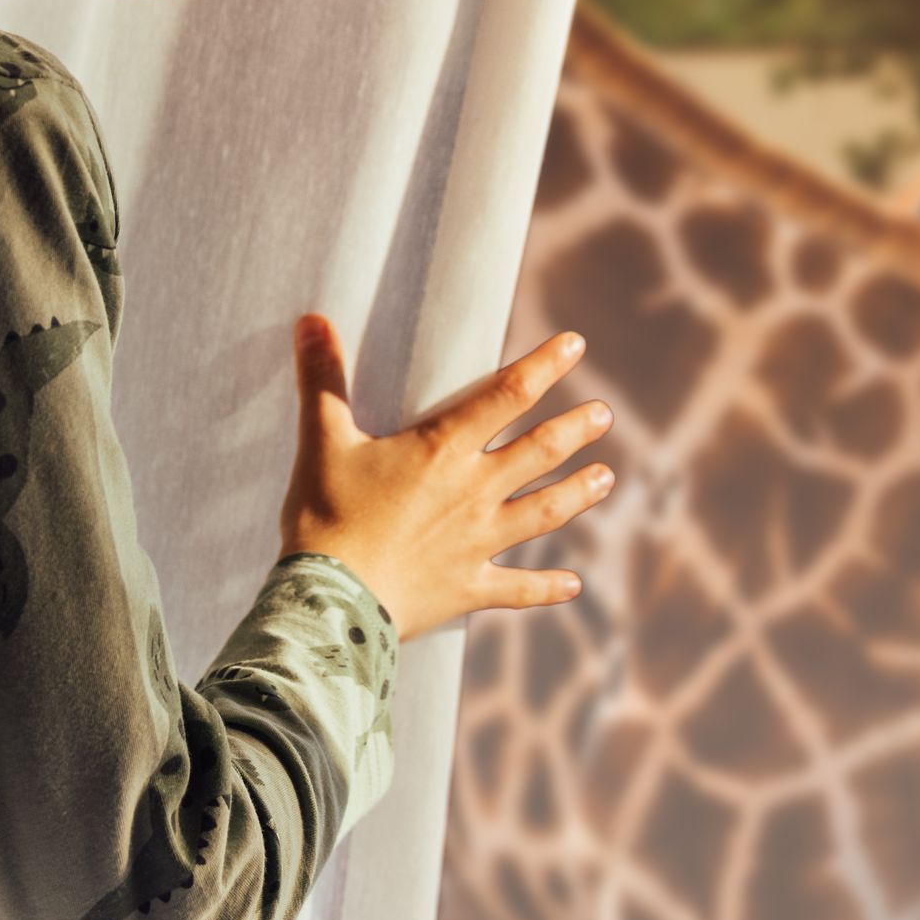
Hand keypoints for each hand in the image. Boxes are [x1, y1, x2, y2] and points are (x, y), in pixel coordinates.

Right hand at [277, 317, 613, 639]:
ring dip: (578, 493)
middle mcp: (473, 490)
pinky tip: (574, 585)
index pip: (506, 394)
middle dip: (575, 429)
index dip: (544, 365)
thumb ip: (323, 380)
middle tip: (604, 414)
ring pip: (543, 511)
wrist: (331, 600)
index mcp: (443, 449)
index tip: (575, 345)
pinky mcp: (468, 587)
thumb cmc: (326, 517)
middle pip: (539, 451)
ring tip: (607, 479)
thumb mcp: (322, 441)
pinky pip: (517, 588)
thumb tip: (311, 319)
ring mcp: (477, 541)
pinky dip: (546, 587)